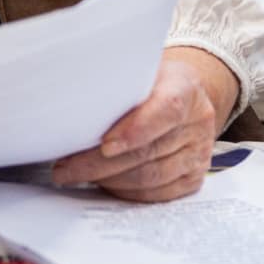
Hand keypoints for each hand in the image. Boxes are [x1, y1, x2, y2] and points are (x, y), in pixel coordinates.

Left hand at [51, 48, 239, 201]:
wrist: (183, 96)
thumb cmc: (151, 82)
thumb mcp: (137, 70)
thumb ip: (116, 83)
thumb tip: (73, 98)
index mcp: (186, 88)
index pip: (166, 110)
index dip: (135, 130)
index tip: (105, 145)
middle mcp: (198, 122)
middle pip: (148, 151)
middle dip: (99, 163)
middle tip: (64, 167)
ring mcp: (198, 153)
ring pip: (150, 177)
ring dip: (107, 180)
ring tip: (75, 174)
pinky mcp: (193, 178)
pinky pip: (156, 194)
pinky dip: (125, 191)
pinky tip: (102, 182)